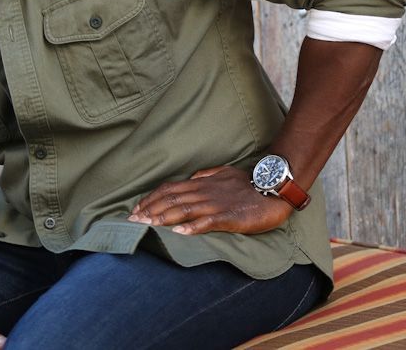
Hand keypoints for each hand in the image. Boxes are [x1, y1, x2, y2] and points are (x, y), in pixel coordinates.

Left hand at [128, 166, 293, 234]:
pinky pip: (207, 222)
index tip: (137, 209)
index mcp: (202, 183)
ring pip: (184, 210)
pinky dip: (192, 227)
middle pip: (171, 199)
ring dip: (163, 218)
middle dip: (150, 209)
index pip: (170, 189)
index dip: (151, 198)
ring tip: (147, 225)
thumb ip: (206, 175)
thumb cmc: (249, 183)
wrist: (274, 189)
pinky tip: (179, 233)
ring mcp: (216, 204)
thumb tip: (190, 178)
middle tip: (132, 221)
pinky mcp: (229, 217)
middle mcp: (205, 192)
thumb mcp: (225, 173)